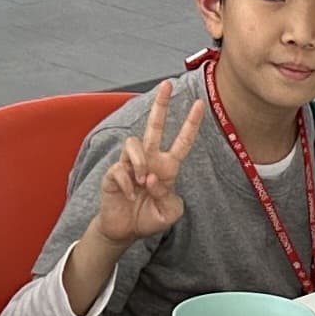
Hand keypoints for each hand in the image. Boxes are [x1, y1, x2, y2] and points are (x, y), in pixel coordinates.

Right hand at [87, 83, 203, 247]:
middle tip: (167, 85)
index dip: (191, 123)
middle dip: (161, 105)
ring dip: (139, 163)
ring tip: (141, 182)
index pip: (182, 141)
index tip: (200, 104)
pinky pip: (120, 168)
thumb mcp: (170, 212)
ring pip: (133, 143)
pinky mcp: (114, 173)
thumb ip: (168, 196)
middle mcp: (150, 160)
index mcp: (167, 167)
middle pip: (155, 126)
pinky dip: (126, 183)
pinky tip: (128, 195)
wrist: (125, 231)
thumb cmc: (149, 218)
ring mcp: (130, 164)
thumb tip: (151, 178)